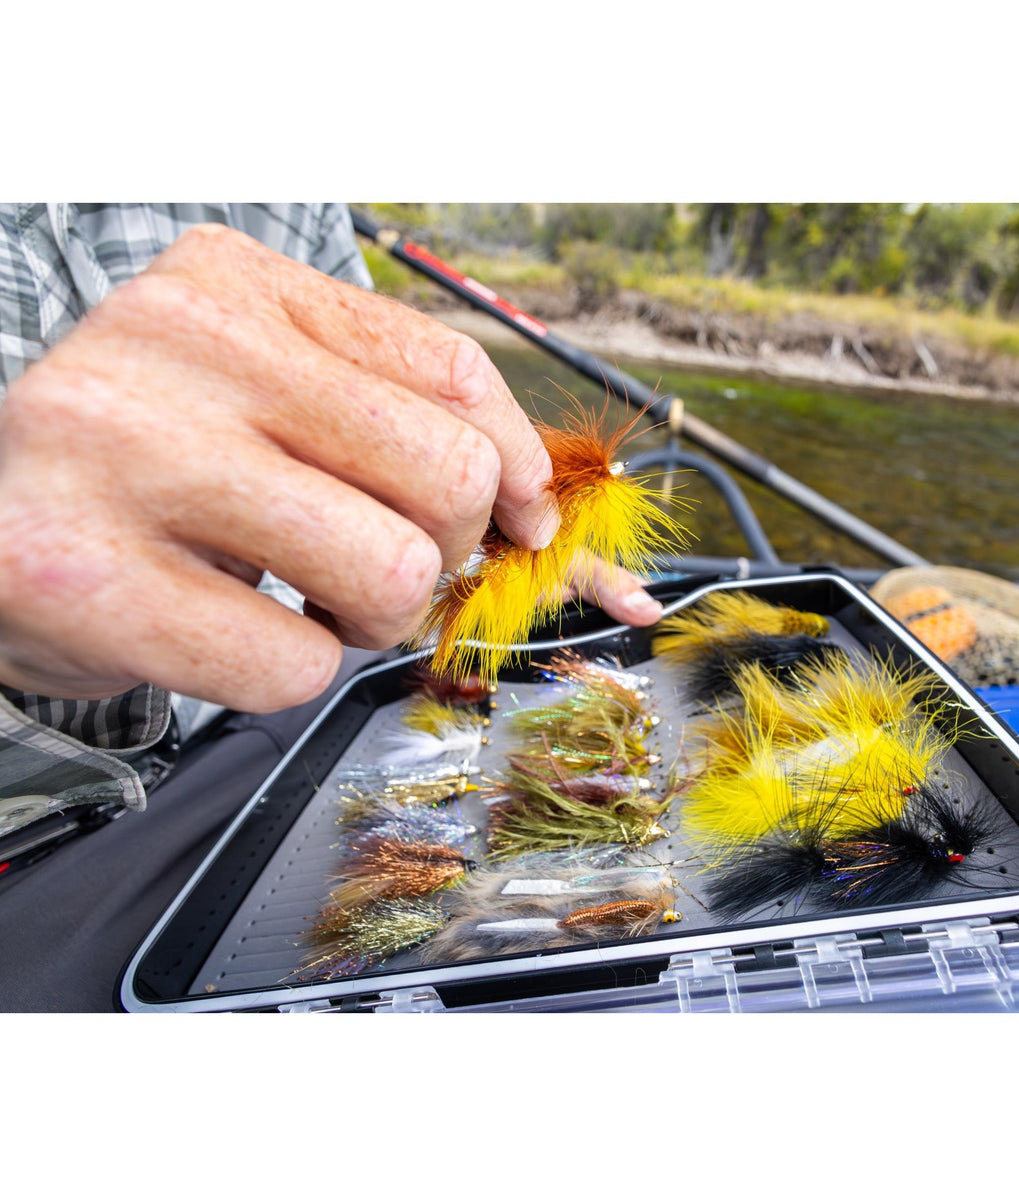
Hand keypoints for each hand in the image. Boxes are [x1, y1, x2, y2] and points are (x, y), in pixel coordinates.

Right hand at [0, 224, 651, 712]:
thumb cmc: (149, 473)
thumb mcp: (268, 403)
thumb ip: (406, 433)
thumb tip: (553, 521)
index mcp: (237, 285)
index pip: (452, 369)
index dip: (518, 464)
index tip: (523, 519)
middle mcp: (177, 344)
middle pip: (445, 476)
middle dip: (440, 552)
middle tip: (377, 566)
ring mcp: (121, 453)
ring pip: (387, 570)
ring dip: (369, 619)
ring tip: (302, 600)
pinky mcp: (78, 574)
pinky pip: (293, 664)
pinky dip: (288, 673)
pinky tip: (226, 632)